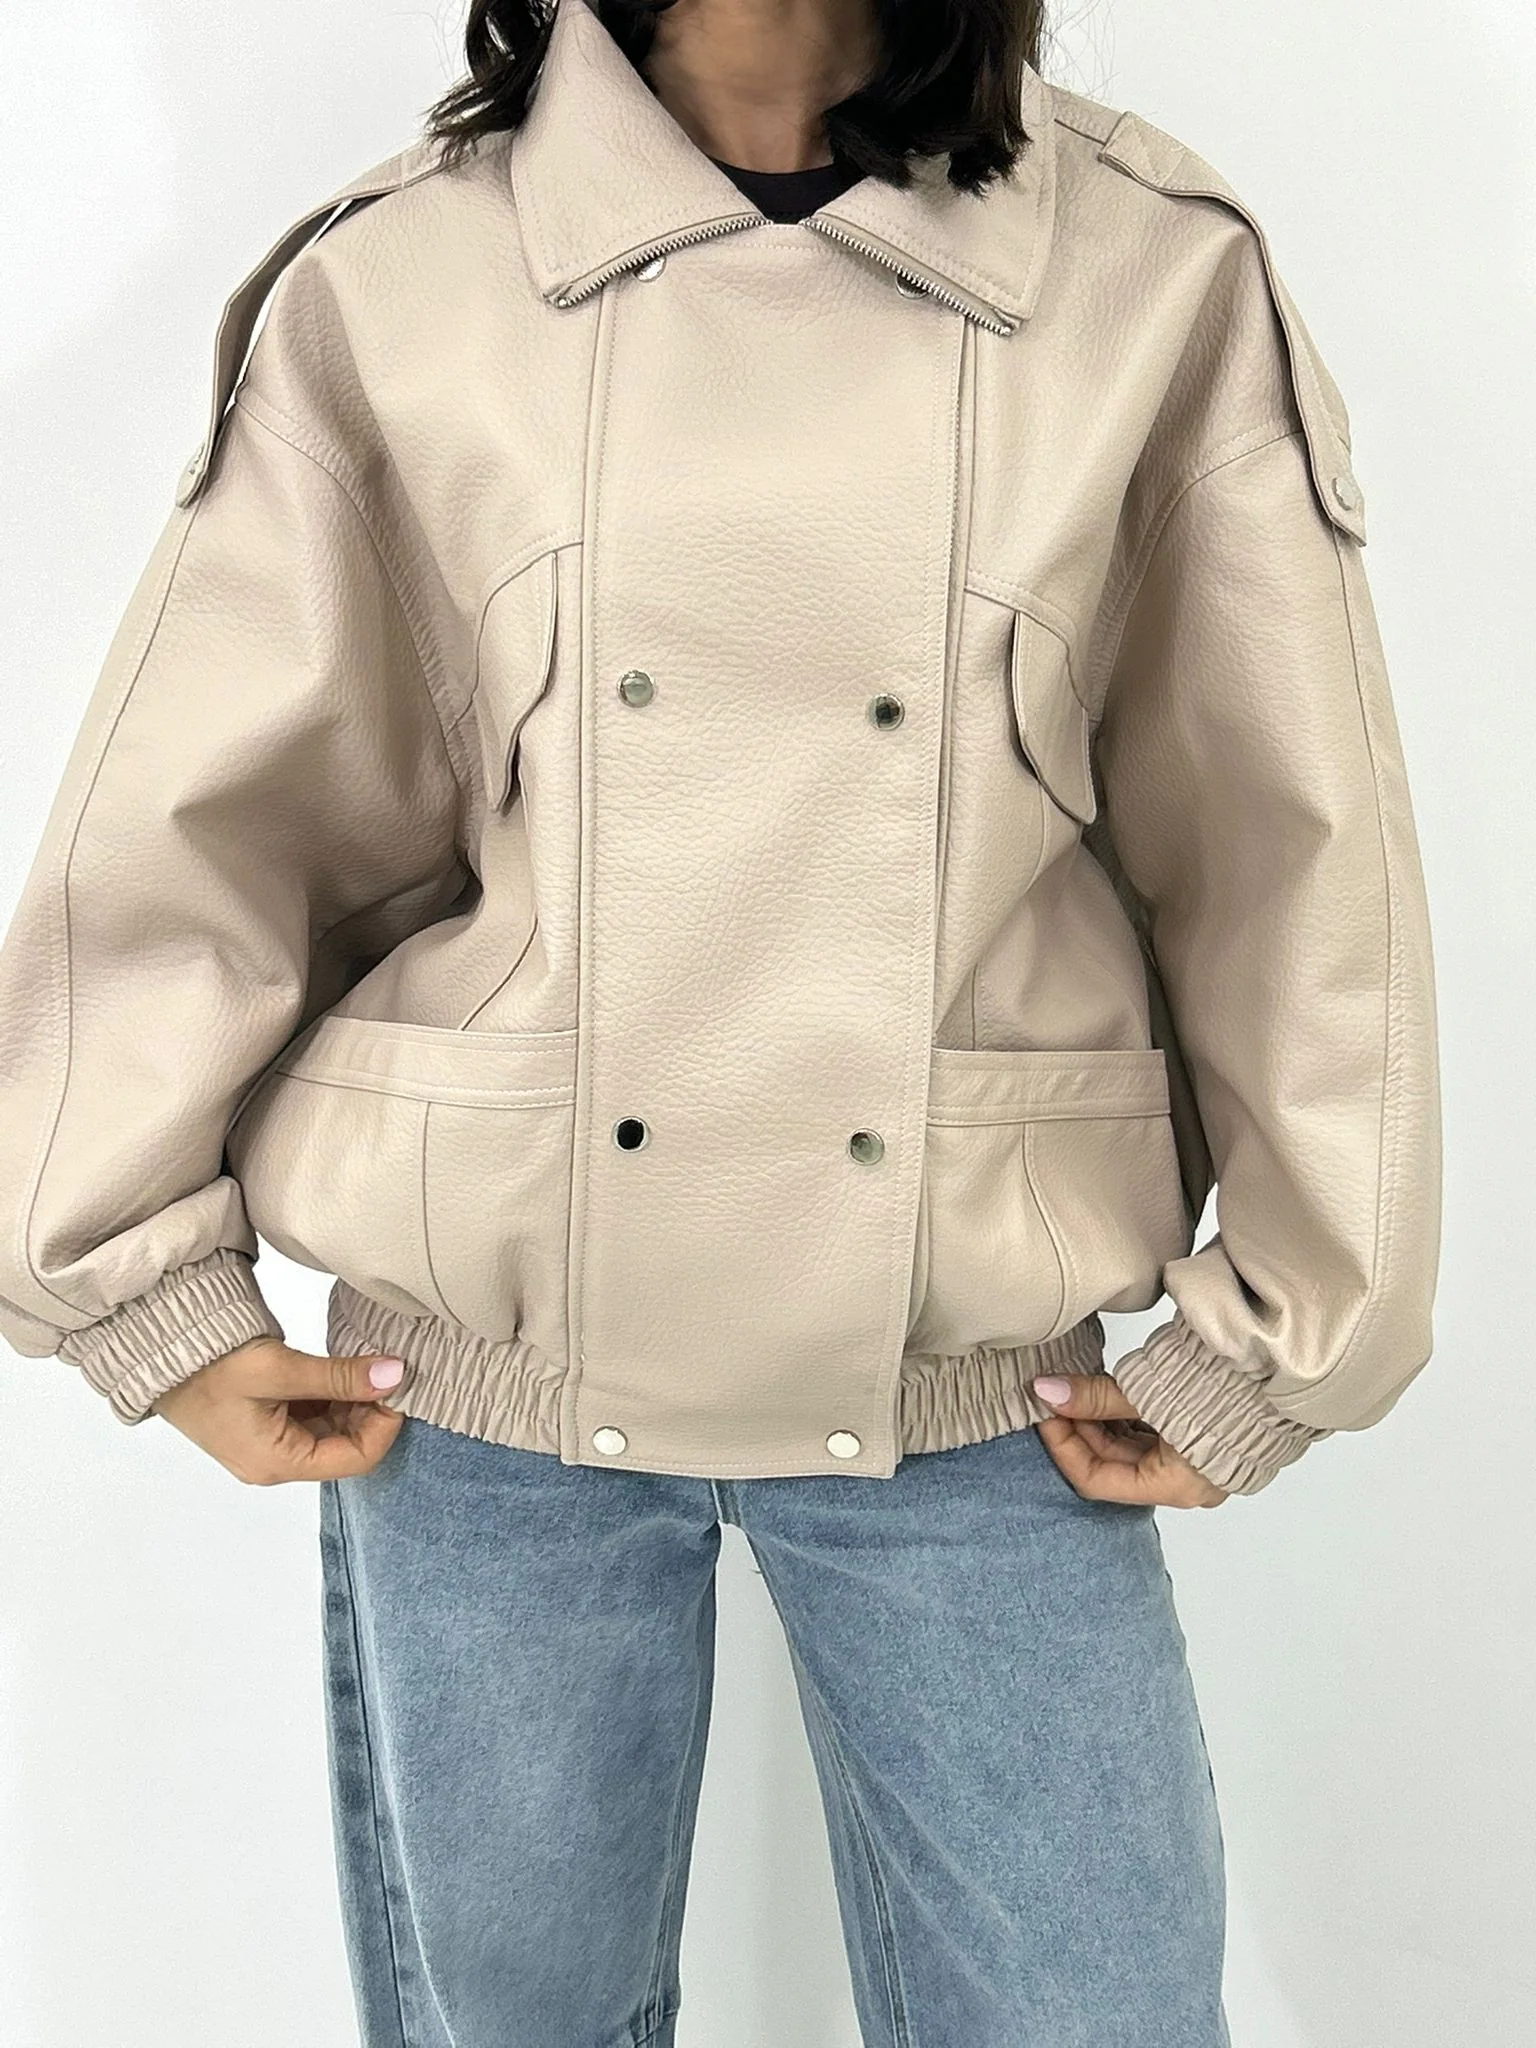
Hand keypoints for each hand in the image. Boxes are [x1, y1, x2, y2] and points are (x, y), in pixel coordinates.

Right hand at [152, 1336, 406, 1483]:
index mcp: (278, 1463)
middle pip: (346, 1447)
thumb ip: (340, 1375)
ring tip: (368, 1366)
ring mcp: (270, 1444)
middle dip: (372, 1410)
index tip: (398, 1386)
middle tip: (389, 1370)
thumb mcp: (279, 1369)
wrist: (159, 1350)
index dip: (385, 1424)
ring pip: (332, 1430)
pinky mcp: (265, 1424)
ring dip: (354, 1400)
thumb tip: (395, 1375)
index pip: (356, 1459)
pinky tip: (344, 1369)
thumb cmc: (209, 1365)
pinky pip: (314, 1416)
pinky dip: (334, 1394)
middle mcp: (275, 1463)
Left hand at [1031, 1372, 1228, 1508]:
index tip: (1044, 1412)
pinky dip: (1124, 1415)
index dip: (1062, 1445)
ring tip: (1078, 1387)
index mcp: (1175, 1486)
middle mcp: (1186, 1485)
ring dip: (1100, 1420)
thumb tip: (1045, 1392)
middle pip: (1112, 1464)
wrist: (1283, 1364)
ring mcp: (1196, 1464)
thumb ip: (1093, 1397)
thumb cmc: (1223, 1386)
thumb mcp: (1146, 1393)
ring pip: (1129, 1448)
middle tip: (1054, 1392)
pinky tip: (1107, 1388)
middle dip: (1079, 1428)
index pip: (1095, 1480)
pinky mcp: (1202, 1439)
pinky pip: (1150, 1434)